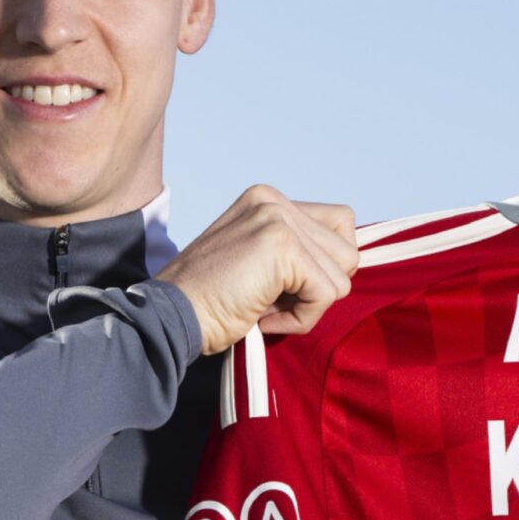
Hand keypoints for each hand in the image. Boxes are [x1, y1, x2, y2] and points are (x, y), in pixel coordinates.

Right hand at [159, 186, 359, 354]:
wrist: (171, 317)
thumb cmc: (210, 302)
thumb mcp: (257, 263)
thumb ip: (297, 253)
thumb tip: (347, 268)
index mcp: (267, 199)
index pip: (340, 225)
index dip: (320, 269)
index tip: (277, 287)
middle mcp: (273, 200)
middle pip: (347, 251)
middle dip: (317, 288)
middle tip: (270, 300)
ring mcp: (278, 219)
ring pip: (343, 275)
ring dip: (309, 306)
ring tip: (265, 308)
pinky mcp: (282, 246)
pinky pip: (327, 294)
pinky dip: (302, 319)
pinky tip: (263, 318)